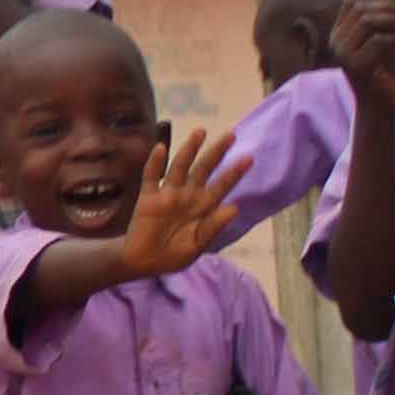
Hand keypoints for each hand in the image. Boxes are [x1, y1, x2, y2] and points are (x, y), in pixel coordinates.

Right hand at [116, 123, 239, 282]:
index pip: (222, 186)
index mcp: (203, 207)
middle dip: (217, 152)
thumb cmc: (173, 255)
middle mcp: (188, 195)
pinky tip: (161, 149)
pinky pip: (151, 177)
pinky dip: (155, 163)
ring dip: (189, 149)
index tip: (249, 158)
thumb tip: (234, 208)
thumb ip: (213, 226)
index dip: (235, 172)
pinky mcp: (148, 197)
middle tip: (231, 135)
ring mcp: (168, 194)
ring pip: (180, 166)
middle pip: (204, 169)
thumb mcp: (196, 246)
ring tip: (200, 132)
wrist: (144, 263)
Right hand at [327, 0, 394, 100]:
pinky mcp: (355, 66)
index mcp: (338, 33)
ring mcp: (342, 54)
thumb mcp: (383, 38)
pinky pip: (377, 41)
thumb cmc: (382, 69)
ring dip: (393, 20)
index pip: (351, 3)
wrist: (379, 103)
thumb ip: (385, 19)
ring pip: (367, 22)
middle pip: (360, 10)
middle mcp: (335, 41)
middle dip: (388, 7)